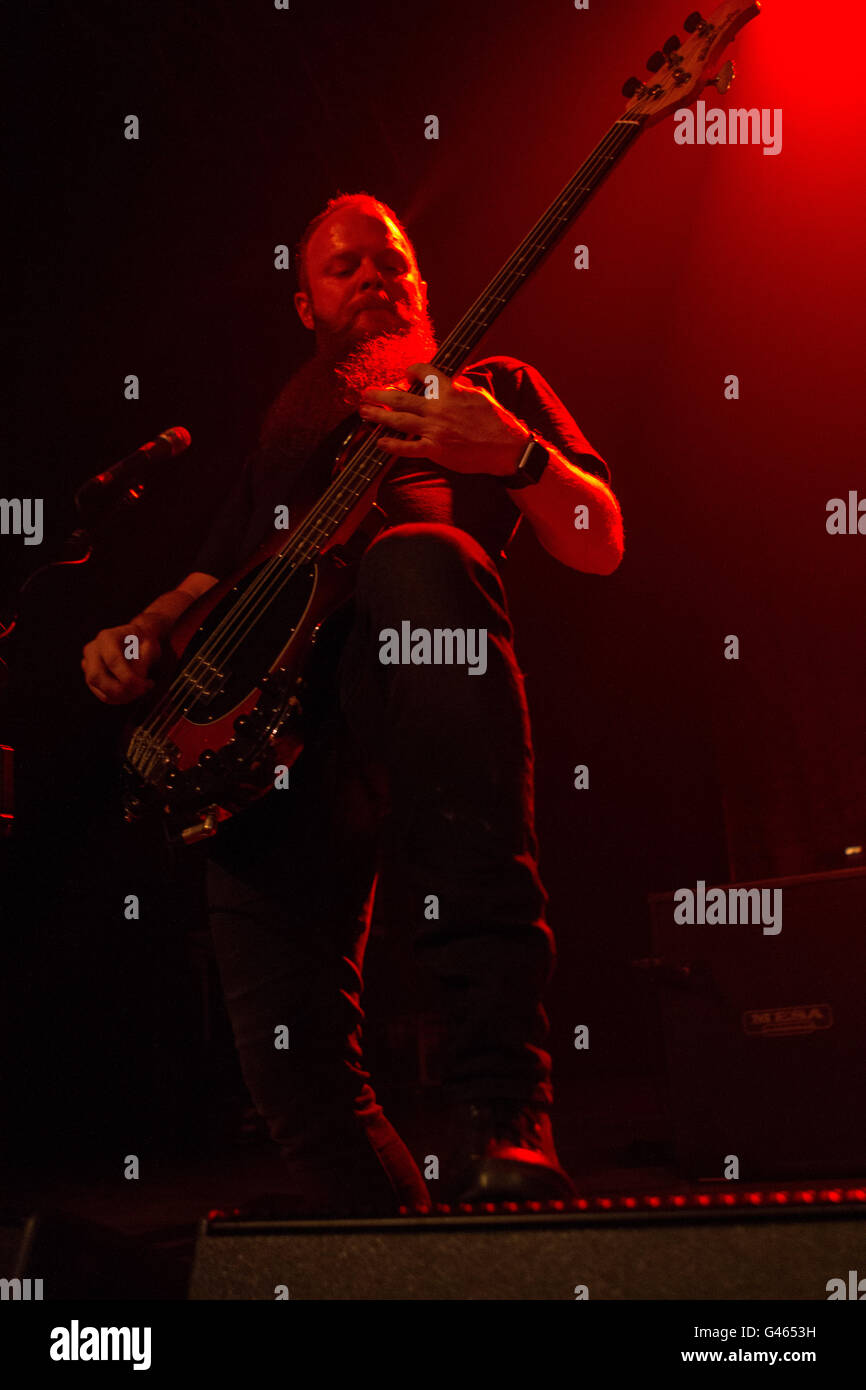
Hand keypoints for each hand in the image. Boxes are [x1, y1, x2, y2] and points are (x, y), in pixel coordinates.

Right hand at [81, 615, 163, 704]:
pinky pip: (100, 693)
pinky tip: (132, 693)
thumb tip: (137, 677)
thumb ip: (144, 660)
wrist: (137, 641)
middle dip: (120, 690)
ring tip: (140, 691)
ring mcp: (88, 663)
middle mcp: (92, 649)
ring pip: (96, 687)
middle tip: (142, 691)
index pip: (112, 661)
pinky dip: (117, 698)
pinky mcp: (90, 676)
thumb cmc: (144, 642)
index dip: (128, 677)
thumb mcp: (151, 646)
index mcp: (107, 637)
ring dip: (120, 696)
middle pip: (96, 676)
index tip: (146, 685)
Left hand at [358, 363, 529, 475]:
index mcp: (451, 390)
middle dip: (380, 394)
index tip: (404, 376)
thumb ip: (460, 389)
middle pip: (401, 398)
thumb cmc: (497, 422)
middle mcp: (439, 408)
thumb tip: (450, 382)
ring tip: (364, 412)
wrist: (507, 448)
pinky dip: (391, 445)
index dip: (411, 371)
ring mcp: (435, 429)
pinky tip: (378, 441)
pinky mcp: (436, 450)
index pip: (424, 372)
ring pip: (398, 420)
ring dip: (378, 415)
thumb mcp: (479, 396)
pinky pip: (407, 447)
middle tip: (367, 393)